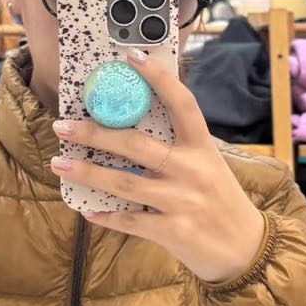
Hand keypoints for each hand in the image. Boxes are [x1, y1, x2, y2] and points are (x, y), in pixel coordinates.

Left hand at [49, 48, 266, 283]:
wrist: (246, 248)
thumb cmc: (221, 201)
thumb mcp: (209, 165)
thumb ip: (179, 147)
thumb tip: (133, 124)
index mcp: (203, 147)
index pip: (182, 103)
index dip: (158, 78)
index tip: (131, 57)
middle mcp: (192, 170)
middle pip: (136, 144)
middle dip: (95, 134)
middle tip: (64, 126)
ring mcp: (181, 201)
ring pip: (124, 183)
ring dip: (87, 173)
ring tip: (59, 164)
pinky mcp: (172, 230)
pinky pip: (129, 220)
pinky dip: (105, 215)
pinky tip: (85, 208)